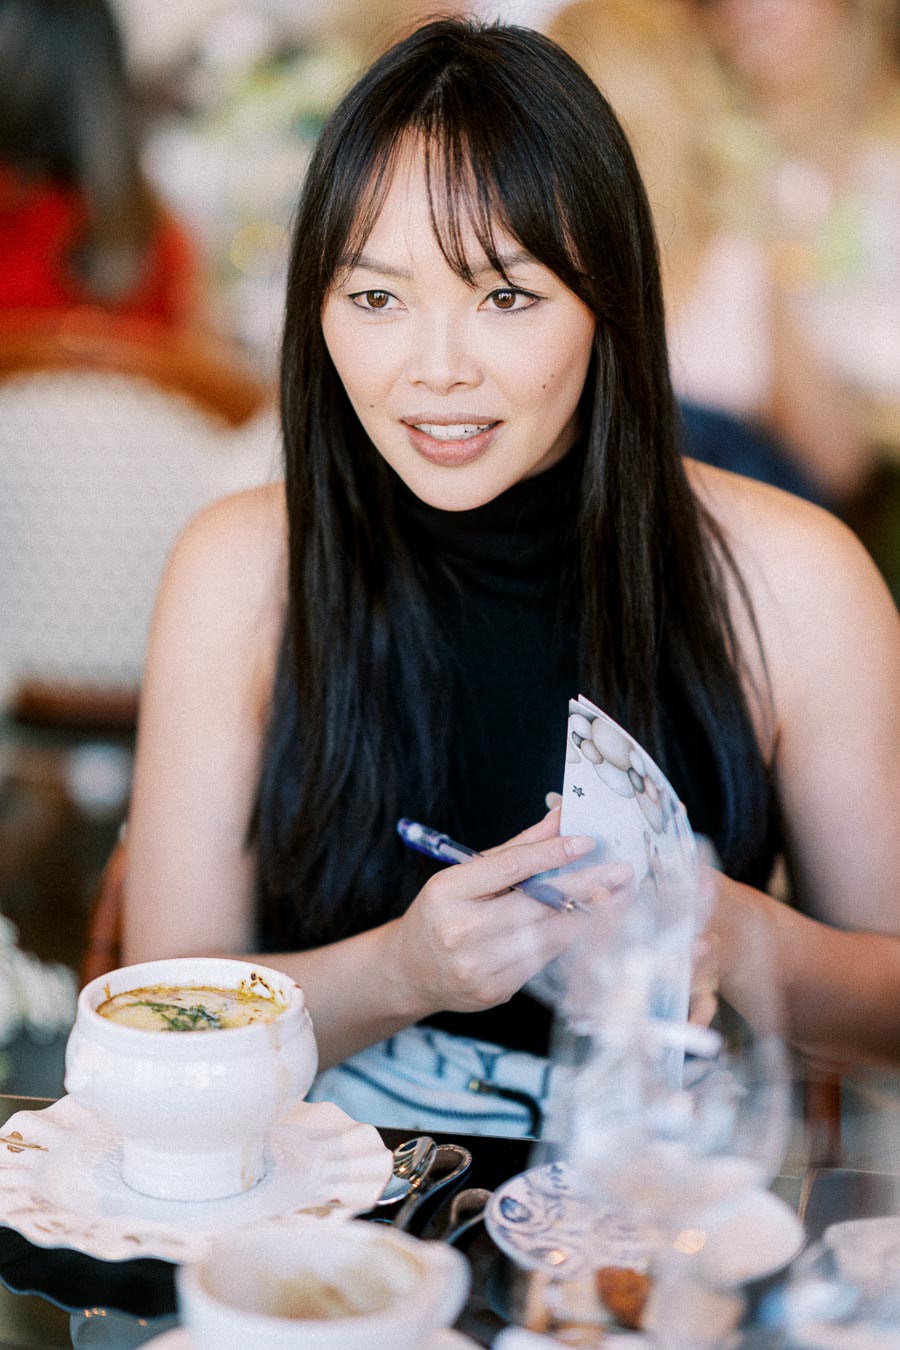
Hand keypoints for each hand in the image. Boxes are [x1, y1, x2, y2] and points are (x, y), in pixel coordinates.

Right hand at [389, 805, 608, 1017]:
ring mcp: (478, 966)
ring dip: (591, 917)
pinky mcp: (496, 991)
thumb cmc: (442, 913)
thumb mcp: (464, 873)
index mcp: (448, 892)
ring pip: (548, 937)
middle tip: (622, 872)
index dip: (552, 853)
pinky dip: (571, 941)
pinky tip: (595, 926)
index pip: (510, 869)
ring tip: (622, 898)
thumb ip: (515, 849)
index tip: (587, 841)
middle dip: (586, 887)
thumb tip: (561, 818)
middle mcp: (460, 931)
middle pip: (536, 904)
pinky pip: (545, 962)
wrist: (411, 971)